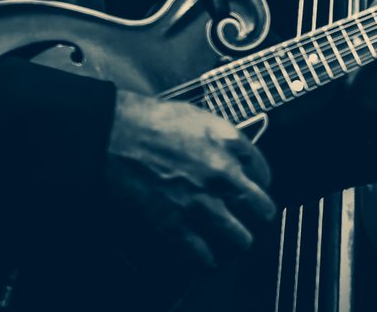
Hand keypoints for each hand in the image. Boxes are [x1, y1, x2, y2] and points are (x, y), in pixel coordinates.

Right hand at [105, 91, 275, 270]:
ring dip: (235, 241)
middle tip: (245, 218)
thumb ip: (223, 137)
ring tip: (228, 241)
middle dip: (255, 216)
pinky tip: (203, 256)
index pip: (264, 174)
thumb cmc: (149, 121)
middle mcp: (222, 177)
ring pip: (239, 240)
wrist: (112, 138)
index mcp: (230, 146)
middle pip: (261, 211)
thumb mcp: (199, 116)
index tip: (249, 188)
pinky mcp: (174, 228)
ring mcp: (200, 205)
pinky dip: (205, 260)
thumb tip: (235, 153)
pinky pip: (203, 257)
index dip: (257, 183)